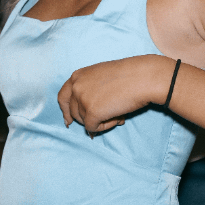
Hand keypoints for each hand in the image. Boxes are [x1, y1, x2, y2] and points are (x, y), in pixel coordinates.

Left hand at [57, 54, 172, 134]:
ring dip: (99, 122)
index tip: (68, 121)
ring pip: (84, 121)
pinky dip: (104, 127)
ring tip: (117, 114)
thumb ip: (89, 90)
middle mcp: (76, 87)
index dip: (65, 110)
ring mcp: (82, 100)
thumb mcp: (101, 76)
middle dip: (86, 119)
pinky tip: (118, 118)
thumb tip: (86, 114)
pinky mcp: (91, 112)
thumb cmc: (128, 76)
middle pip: (73, 112)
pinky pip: (92, 128)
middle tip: (104, 119)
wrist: (142, 77)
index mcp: (77, 76)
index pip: (62, 97)